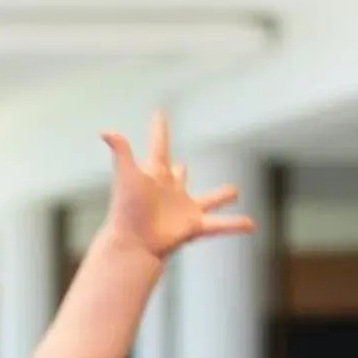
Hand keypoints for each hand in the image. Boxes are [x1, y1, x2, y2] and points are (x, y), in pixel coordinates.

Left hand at [101, 114, 256, 262]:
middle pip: (180, 175)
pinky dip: (236, 225)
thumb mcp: (126, 175)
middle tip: (182, 166)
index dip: (159, 130)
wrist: (133, 244)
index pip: (160, 145)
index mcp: (156, 174)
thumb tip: (104, 130)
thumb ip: (121, 151)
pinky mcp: (194, 226)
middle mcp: (171, 190)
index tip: (159, 113)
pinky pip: (221, 225)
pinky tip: (252, 225)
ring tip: (234, 191)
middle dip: (181, 172)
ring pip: (210, 199)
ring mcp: (184, 208)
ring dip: (223, 196)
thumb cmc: (127, 209)